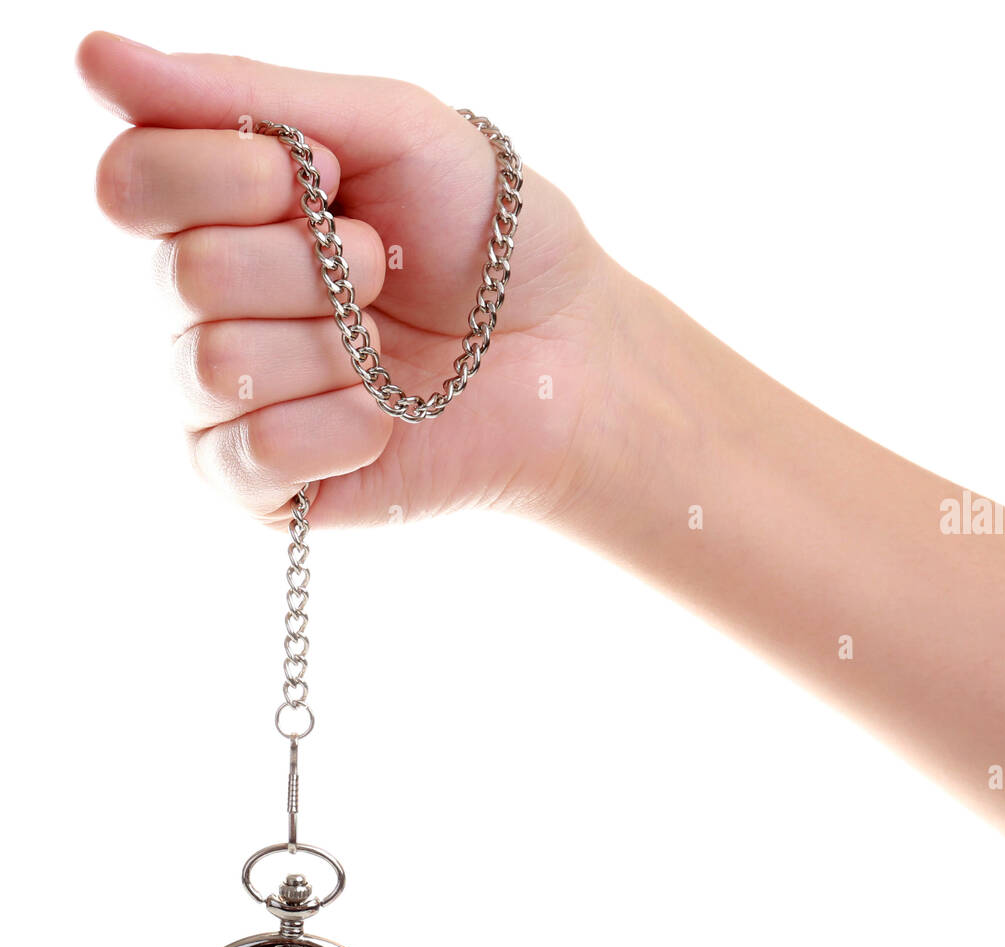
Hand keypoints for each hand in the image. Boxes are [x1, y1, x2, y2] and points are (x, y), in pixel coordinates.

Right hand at [78, 32, 612, 527]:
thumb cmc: (487, 238)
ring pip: (218, 363)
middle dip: (311, 264)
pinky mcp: (262, 487)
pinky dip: (338, 425)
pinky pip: (251, 452)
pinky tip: (383, 415)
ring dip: (333, 344)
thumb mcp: (385, 128)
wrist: (567, 353)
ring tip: (386, 347)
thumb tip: (91, 56)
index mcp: (213, 210)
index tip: (325, 172)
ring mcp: (224, 403)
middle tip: (378, 268)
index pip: (132, 182)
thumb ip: (244, 96)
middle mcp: (200, 307)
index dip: (230, 173)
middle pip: (184, 275)